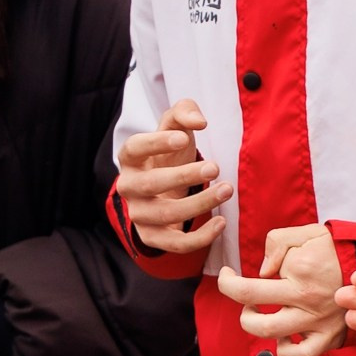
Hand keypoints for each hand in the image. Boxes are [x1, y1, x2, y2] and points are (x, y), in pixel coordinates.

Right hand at [116, 99, 228, 255]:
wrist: (164, 190)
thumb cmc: (170, 155)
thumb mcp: (175, 128)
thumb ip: (185, 112)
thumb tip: (200, 121)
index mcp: (130, 158)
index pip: (135, 148)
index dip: (156, 143)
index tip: (182, 138)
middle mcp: (128, 187)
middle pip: (151, 184)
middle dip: (184, 176)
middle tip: (215, 166)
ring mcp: (139, 214)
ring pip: (165, 214)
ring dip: (199, 204)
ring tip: (226, 189)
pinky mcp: (153, 237)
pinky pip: (174, 243)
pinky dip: (199, 237)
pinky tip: (221, 223)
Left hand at [216, 225, 344, 355]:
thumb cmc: (337, 249)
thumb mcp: (307, 233)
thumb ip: (277, 243)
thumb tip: (263, 271)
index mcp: (299, 273)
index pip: (246, 287)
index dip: (227, 282)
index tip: (226, 274)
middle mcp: (306, 301)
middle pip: (253, 317)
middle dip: (240, 304)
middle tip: (245, 293)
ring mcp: (317, 323)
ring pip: (272, 337)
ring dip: (255, 325)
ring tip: (258, 313)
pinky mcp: (327, 337)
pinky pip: (300, 355)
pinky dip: (285, 350)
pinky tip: (283, 336)